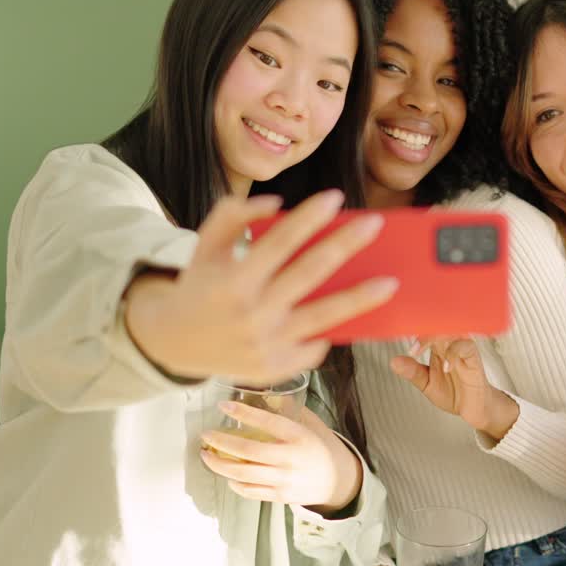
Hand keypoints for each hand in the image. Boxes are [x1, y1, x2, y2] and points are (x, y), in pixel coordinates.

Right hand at [125, 190, 398, 384]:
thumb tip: (276, 202)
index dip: (309, 218)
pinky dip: (330, 330)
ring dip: (361, 299)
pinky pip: (314, 346)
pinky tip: (350, 316)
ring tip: (391, 283)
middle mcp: (251, 314)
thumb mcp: (205, 245)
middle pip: (310, 274)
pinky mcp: (275, 368)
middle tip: (376, 225)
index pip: (280, 242)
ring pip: (324, 318)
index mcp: (233, 280)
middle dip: (346, 246)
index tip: (336, 197)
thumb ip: (232, 215)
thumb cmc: (200, 284)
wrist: (173, 343)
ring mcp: (266, 345)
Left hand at [200, 402, 361, 512]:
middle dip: (222, 442)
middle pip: (248, 452)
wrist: (338, 480)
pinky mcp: (279, 495)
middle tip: (206, 435)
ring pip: (244, 474)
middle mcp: (290, 459)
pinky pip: (250, 491)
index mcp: (299, 436)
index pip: (267, 422)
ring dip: (220, 465)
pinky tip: (227, 475)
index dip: (243, 413)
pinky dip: (234, 483)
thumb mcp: (312, 424)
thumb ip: (290, 411)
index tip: (224, 406)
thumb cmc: (322, 447)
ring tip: (207, 456)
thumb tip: (265, 395)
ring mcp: (284, 480)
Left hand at [390, 337, 518, 439]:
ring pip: (450, 329)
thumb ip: (413, 372)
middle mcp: (449, 343)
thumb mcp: (427, 384)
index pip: (424, 327)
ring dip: (432, 336)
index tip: (397, 339)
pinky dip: (453, 353)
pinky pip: (465, 346)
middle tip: (406, 343)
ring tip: (417, 351)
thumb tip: (393, 362)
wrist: (474, 409)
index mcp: (437, 346)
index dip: (410, 329)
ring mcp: (462, 349)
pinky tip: (445, 368)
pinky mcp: (474, 358)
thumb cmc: (453, 392)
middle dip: (419, 329)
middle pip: (436, 323)